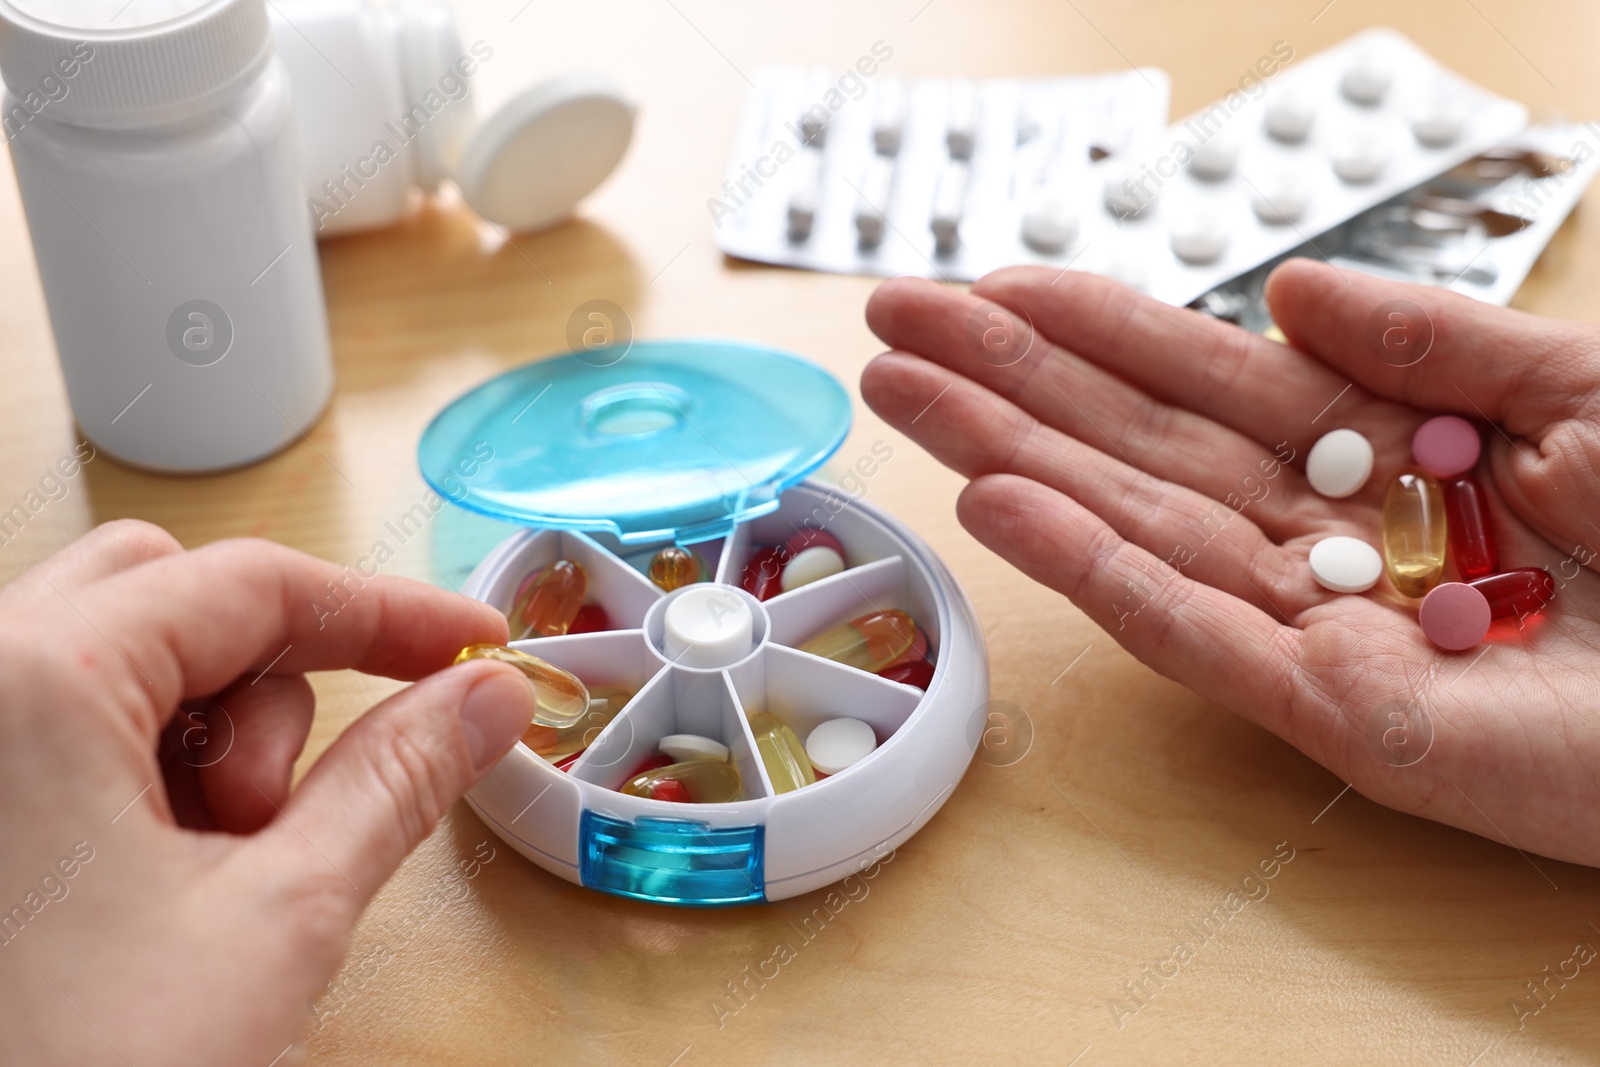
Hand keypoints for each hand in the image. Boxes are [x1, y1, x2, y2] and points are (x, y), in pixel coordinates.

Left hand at [0, 521, 533, 1064]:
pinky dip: (138, 776)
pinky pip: (59, 729)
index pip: (256, 583)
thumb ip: (397, 782)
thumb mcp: (276, 919)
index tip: (475, 650)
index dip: (389, 614)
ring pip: (114, 660)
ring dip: (200, 742)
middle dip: (265, 682)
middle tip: (285, 807)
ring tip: (206, 876)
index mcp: (32, 680)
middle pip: (167, 596)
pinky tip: (149, 889)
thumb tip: (487, 699)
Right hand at [862, 259, 1599, 866]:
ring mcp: (1318, 628)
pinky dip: (1093, 574)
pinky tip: (1003, 512)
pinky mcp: (1336, 715)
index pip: (1199, 380)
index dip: (1091, 327)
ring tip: (907, 401)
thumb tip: (1286, 290)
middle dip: (1008, 384)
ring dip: (1012, 460)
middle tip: (892, 329)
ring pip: (1134, 529)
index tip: (992, 285)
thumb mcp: (1581, 383)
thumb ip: (1430, 335)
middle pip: (1134, 446)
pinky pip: (1194, 637)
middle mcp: (1326, 534)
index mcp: (1380, 450)